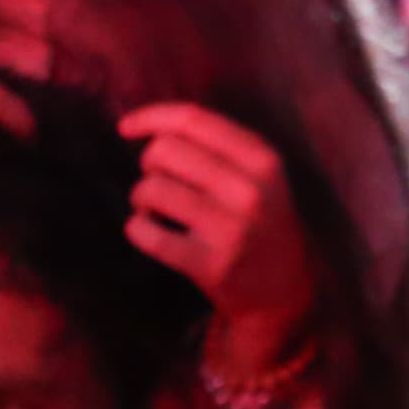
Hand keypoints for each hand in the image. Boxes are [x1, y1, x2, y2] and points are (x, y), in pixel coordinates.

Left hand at [120, 102, 323, 354]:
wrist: (282, 290)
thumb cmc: (259, 220)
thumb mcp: (259, 175)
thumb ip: (216, 145)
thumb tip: (143, 124)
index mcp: (264, 160)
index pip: (193, 120)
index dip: (151, 118)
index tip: (125, 128)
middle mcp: (250, 191)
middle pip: (165, 151)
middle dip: (149, 164)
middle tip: (161, 182)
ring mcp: (231, 230)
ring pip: (151, 189)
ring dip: (141, 198)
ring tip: (156, 210)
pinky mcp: (209, 264)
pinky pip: (147, 234)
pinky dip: (137, 229)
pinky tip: (149, 231)